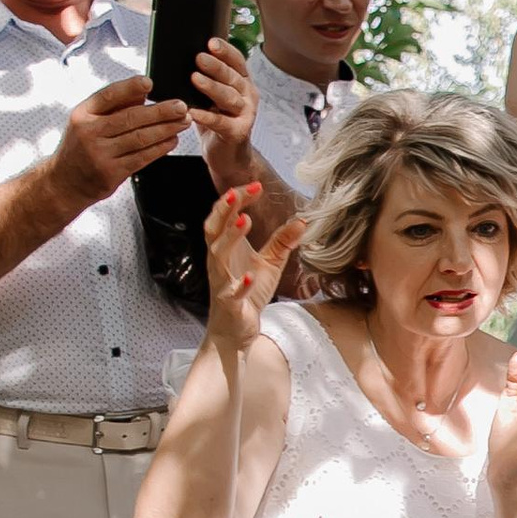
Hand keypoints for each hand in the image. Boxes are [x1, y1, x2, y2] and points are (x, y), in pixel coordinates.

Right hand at [48, 73, 192, 209]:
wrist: (66, 182)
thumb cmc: (82, 146)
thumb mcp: (89, 122)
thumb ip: (115, 106)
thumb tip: (143, 90)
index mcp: (83, 114)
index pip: (108, 96)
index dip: (130, 88)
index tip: (150, 82)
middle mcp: (89, 132)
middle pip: (131, 118)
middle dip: (161, 112)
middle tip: (182, 106)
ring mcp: (100, 154)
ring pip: (140, 138)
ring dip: (167, 129)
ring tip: (184, 122)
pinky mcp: (111, 173)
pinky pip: (142, 157)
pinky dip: (161, 148)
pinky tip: (172, 140)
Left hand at [190, 35, 259, 188]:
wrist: (226, 155)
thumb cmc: (216, 121)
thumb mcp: (211, 96)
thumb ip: (205, 77)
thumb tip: (182, 55)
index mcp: (242, 82)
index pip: (237, 61)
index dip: (225, 51)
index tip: (211, 41)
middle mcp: (247, 96)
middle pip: (233, 77)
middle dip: (216, 66)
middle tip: (199, 57)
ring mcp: (245, 114)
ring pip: (229, 97)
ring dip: (212, 87)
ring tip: (195, 79)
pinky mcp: (237, 132)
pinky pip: (220, 122)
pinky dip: (206, 116)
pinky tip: (192, 111)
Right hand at [202, 184, 304, 355]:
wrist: (235, 331)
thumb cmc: (248, 294)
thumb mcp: (269, 264)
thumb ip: (282, 242)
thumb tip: (302, 220)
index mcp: (226, 248)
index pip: (225, 216)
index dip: (237, 199)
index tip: (256, 185)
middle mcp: (219, 262)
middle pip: (213, 230)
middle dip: (223, 210)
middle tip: (236, 193)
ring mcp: (222, 283)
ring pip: (219, 257)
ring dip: (230, 238)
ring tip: (245, 221)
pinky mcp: (229, 305)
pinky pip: (231, 293)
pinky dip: (240, 285)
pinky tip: (250, 276)